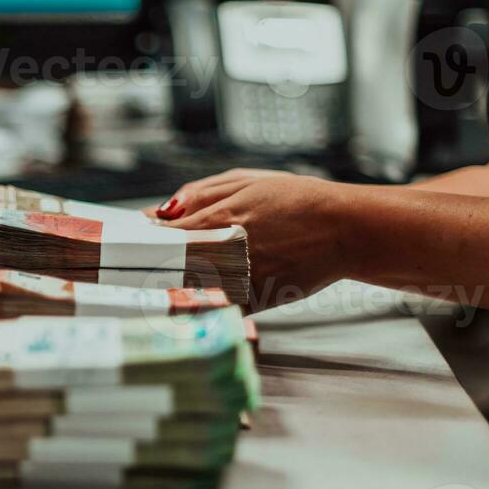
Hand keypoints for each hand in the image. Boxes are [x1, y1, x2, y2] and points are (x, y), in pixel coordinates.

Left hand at [161, 172, 358, 309]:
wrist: (343, 230)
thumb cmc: (297, 201)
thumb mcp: (245, 181)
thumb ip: (197, 195)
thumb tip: (158, 212)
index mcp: (216, 220)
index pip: (160, 235)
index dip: (147, 237)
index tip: (145, 237)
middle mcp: (223, 253)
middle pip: (167, 265)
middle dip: (158, 261)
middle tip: (158, 256)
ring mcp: (236, 281)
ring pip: (188, 289)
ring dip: (179, 282)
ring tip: (197, 269)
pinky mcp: (252, 303)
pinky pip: (215, 306)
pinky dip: (207, 299)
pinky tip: (214, 286)